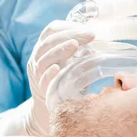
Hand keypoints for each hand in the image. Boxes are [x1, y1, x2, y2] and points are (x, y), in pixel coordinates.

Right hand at [25, 20, 95, 135]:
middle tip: (89, 35)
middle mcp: (38, 57)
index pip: (52, 29)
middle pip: (49, 40)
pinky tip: (57, 68)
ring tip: (75, 45)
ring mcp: (37, 73)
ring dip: (59, 50)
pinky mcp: (40, 89)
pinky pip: (42, 79)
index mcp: (45, 47)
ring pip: (43, 57)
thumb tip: (99, 43)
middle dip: (70, 35)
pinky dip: (49, 73)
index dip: (69, 26)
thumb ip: (82, 52)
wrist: (50, 109)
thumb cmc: (65, 81)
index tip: (87, 29)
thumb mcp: (73, 63)